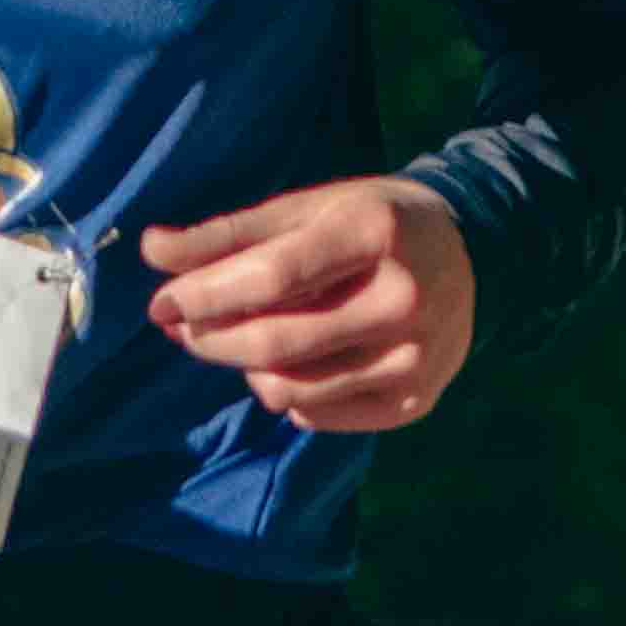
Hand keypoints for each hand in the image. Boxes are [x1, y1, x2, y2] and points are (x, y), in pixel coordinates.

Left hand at [138, 176, 476, 433]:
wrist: (473, 253)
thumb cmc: (372, 222)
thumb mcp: (307, 208)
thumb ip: (230, 234)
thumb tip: (152, 250)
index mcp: (372, 234)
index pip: (272, 277)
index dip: (206, 295)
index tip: (163, 302)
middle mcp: (401, 300)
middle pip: (277, 342)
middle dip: (211, 340)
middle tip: (181, 328)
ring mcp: (413, 358)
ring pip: (293, 389)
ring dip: (244, 370)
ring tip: (237, 343)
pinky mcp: (415, 400)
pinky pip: (322, 416)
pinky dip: (287, 397)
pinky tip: (288, 367)